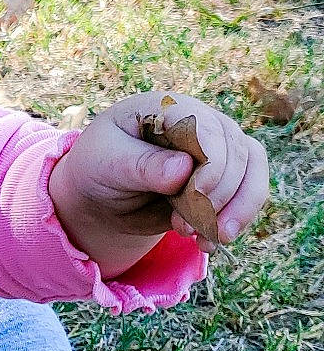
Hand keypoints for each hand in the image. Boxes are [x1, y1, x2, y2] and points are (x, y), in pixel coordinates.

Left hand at [49, 91, 268, 276]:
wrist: (103, 194)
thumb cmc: (99, 167)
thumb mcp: (106, 164)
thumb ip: (142, 165)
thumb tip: (183, 167)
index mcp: (168, 108)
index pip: (207, 130)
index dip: (210, 165)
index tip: (195, 197)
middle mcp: (201, 122)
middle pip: (235, 154)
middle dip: (216, 197)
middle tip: (182, 228)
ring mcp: (219, 148)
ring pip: (252, 172)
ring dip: (237, 210)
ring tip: (208, 239)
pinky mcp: (227, 175)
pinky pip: (250, 191)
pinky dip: (237, 219)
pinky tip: (210, 242)